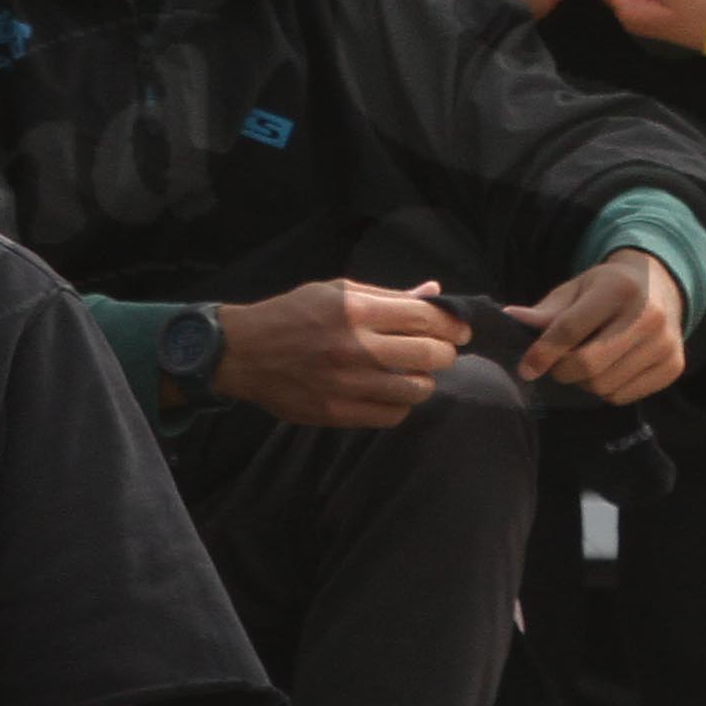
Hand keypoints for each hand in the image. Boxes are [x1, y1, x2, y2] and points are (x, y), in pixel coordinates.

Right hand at [211, 277, 460, 427]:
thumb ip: (388, 295)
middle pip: (430, 354)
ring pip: (417, 389)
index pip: (425, 318)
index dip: (452, 324)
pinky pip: (392, 415)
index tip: (460, 330)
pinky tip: (391, 392)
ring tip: (413, 372)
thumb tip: (433, 292)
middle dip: (445, 352)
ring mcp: (347, 383)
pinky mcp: (338, 412)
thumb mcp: (338, 291)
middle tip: (441, 351)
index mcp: (356, 309)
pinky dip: (400, 404)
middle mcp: (355, 347)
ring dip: (423, 380)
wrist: (244, 352)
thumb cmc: (293, 314)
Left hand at [511, 247, 685, 402]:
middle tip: (556, 365)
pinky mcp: (674, 366)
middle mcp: (648, 315)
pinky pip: (623, 396)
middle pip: (588, 364)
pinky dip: (605, 390)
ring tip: (584, 364)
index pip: (570, 329)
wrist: (659, 286)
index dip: (542, 352)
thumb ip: (546, 311)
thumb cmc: (607, 289)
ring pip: (605, 386)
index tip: (526, 367)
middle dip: (562, 371)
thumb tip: (509, 318)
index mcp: (618, 289)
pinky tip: (607, 369)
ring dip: (583, 383)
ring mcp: (665, 343)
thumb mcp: (576, 290)